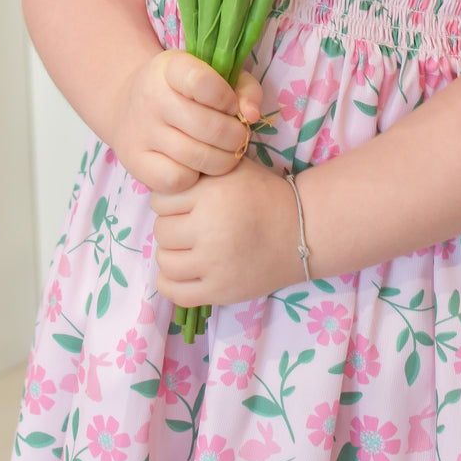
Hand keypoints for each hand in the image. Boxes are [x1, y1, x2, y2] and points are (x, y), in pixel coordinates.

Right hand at [112, 50, 263, 193]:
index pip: (202, 82)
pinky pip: (177, 179)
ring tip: (224, 152)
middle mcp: (151, 97)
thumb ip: (244, 88)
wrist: (130, 105)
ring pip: (197, 157)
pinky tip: (197, 166)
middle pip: (208, 126)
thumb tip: (251, 116)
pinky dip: (195, 177)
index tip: (231, 106)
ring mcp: (140, 130)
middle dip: (236, 136)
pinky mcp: (135, 161)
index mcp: (171, 68)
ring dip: (223, 160)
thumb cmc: (186, 91)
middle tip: (238, 137)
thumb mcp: (215, 75)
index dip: (227, 99)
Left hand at [151, 162, 303, 305]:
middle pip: (162, 231)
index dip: (169, 200)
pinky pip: (175, 292)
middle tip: (189, 226)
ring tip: (188, 248)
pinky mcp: (220, 291)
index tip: (184, 204)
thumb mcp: (233, 168)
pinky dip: (171, 283)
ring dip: (172, 254)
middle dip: (172, 226)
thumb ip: (199, 168)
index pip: (161, 200)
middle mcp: (210, 229)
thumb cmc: (264, 196)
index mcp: (211, 194)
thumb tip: (166, 175)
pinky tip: (184, 271)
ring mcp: (214, 263)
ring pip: (165, 261)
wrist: (300, 232)